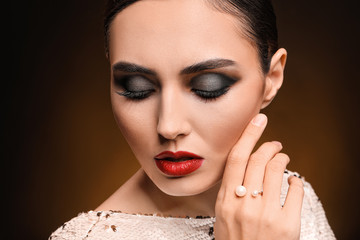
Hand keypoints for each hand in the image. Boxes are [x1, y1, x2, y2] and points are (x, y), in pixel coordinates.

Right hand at [214, 113, 303, 239]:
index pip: (237, 158)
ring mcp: (266, 214)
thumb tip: (243, 171)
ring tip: (283, 158)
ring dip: (282, 159)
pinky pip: (294, 190)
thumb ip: (230, 193)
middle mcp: (244, 203)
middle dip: (269, 145)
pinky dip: (295, 181)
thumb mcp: (222, 217)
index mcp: (226, 200)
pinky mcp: (286, 224)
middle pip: (258, 159)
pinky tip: (292, 182)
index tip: (258, 120)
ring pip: (276, 170)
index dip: (248, 135)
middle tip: (274, 143)